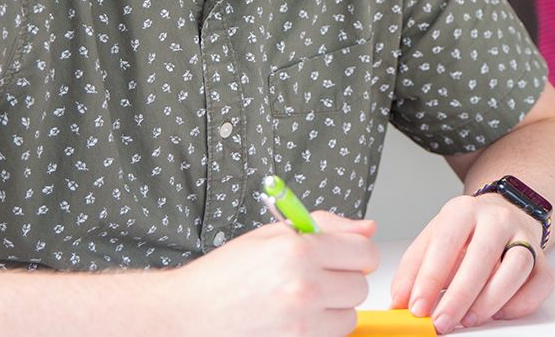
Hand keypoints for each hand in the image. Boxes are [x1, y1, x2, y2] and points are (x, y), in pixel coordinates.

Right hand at [168, 211, 377, 336]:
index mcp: (298, 250)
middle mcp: (303, 287)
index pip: (364, 251)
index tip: (345, 256)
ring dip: (333, 310)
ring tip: (301, 301)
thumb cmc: (223, 275)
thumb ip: (324, 227)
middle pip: (360, 286)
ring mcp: (301, 322)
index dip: (356, 252)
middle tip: (316, 278)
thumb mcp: (270, 236)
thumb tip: (365, 228)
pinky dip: (319, 330)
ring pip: (350, 316)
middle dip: (343, 280)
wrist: (188, 313)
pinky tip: (294, 319)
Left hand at [390, 194, 552, 333]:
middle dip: (459, 296)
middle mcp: (496, 219)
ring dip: (491, 300)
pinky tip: (500, 312)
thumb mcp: (431, 240)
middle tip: (442, 321)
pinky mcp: (542, 258)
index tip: (417, 306)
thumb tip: (399, 301)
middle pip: (482, 257)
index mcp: (463, 210)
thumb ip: (413, 269)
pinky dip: (521, 303)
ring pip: (516, 269)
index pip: (445, 243)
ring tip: (469, 319)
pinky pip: (541, 282)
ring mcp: (523, 237)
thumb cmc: (463, 233)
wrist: (499, 215)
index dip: (429, 278)